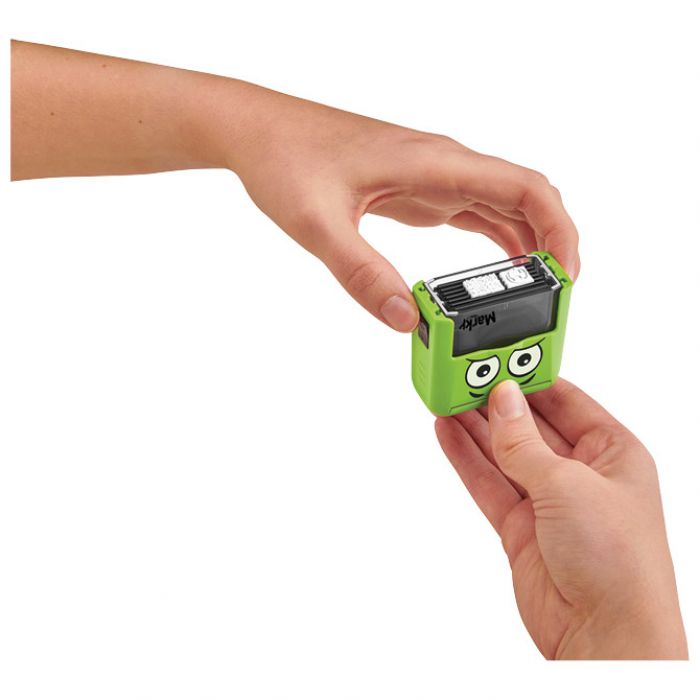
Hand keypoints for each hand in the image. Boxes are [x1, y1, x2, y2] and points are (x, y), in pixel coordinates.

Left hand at [11, 42, 579, 330]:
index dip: (558, 229)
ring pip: (503, 205)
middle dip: (551, 244)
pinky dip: (496, 241)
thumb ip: (362, 273)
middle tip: (556, 297)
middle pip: (525, 197)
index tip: (567, 273)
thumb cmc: (284, 160)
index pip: (524, 186)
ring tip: (534, 294)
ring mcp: (431, 175)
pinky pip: (473, 211)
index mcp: (432, 163)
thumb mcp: (317, 224)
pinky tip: (497, 270)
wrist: (256, 131)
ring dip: (527, 245)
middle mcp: (441, 165)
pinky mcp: (415, 188)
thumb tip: (406, 321)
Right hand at [435, 379, 686, 659]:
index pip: (565, 400)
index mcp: (613, 453)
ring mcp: (548, 501)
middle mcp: (581, 474)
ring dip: (474, 427)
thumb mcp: (569, 485)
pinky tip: (447, 433)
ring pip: (503, 453)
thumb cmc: (619, 564)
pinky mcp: (520, 527)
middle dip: (496, 401)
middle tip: (461, 375)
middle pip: (529, 425)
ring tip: (445, 397)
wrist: (605, 638)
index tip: (497, 357)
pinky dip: (466, 459)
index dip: (530, 378)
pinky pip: (488, 483)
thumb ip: (525, 442)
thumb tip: (502, 399)